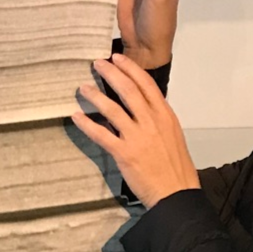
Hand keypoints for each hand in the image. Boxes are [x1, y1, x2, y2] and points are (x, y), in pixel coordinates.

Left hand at [70, 54, 200, 207]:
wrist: (176, 193)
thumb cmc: (175, 167)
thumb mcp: (172, 135)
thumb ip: (158, 119)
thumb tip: (143, 108)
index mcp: (165, 115)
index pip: (146, 84)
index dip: (130, 68)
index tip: (118, 58)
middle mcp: (151, 122)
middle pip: (127, 90)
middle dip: (110, 74)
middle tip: (97, 64)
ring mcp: (137, 137)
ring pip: (112, 109)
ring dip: (95, 96)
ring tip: (83, 88)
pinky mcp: (124, 154)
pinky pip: (101, 134)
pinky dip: (87, 124)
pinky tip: (76, 117)